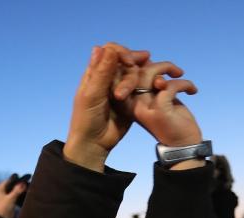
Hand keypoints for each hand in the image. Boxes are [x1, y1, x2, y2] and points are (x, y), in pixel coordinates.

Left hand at [0, 177, 25, 217]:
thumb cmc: (3, 209)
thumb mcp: (10, 199)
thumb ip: (17, 191)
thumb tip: (23, 184)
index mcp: (0, 188)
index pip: (10, 180)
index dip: (18, 179)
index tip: (27, 177)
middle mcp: (2, 190)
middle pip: (13, 184)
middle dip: (20, 184)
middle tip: (29, 182)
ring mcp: (5, 195)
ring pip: (15, 189)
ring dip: (21, 189)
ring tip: (29, 187)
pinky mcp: (9, 199)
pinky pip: (16, 193)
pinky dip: (20, 193)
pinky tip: (26, 192)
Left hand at [64, 43, 150, 171]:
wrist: (94, 143)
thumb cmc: (86, 119)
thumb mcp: (92, 94)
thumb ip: (101, 72)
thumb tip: (105, 47)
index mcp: (96, 73)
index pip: (110, 51)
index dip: (122, 52)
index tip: (129, 62)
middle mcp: (109, 77)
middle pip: (126, 61)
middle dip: (133, 66)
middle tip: (137, 78)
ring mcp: (120, 88)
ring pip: (135, 73)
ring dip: (140, 77)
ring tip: (141, 87)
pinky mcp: (131, 100)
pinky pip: (142, 87)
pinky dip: (149, 84)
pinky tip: (157, 86)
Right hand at [128, 60, 201, 149]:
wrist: (183, 144)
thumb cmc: (172, 119)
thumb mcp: (159, 96)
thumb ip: (152, 81)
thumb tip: (148, 59)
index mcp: (129, 101)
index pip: (126, 73)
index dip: (139, 61)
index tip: (159, 62)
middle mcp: (132, 105)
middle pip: (137, 71)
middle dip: (160, 65)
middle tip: (176, 71)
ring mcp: (144, 108)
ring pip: (151, 75)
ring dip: (169, 68)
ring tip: (181, 75)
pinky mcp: (159, 111)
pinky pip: (169, 86)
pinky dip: (184, 84)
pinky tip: (192, 91)